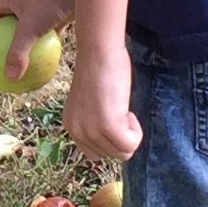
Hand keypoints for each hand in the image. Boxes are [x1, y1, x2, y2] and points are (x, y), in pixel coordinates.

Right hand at [0, 0, 74, 83]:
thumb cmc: (52, 1)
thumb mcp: (31, 28)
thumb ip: (18, 53)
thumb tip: (10, 78)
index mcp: (9, 0)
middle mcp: (21, 3)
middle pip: (3, 25)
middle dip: (0, 44)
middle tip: (0, 63)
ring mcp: (37, 8)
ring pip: (24, 32)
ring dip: (21, 48)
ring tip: (21, 68)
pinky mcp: (52, 14)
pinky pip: (42, 35)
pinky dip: (41, 49)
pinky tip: (44, 66)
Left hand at [63, 46, 142, 162]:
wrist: (100, 51)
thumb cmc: (100, 68)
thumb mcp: (92, 103)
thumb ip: (96, 121)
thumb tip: (114, 136)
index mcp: (71, 127)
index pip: (94, 153)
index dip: (110, 138)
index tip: (113, 115)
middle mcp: (77, 132)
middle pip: (109, 155)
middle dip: (122, 136)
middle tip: (121, 110)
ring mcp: (91, 131)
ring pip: (121, 153)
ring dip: (130, 134)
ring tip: (124, 110)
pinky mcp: (108, 126)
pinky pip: (129, 145)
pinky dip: (136, 132)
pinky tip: (129, 112)